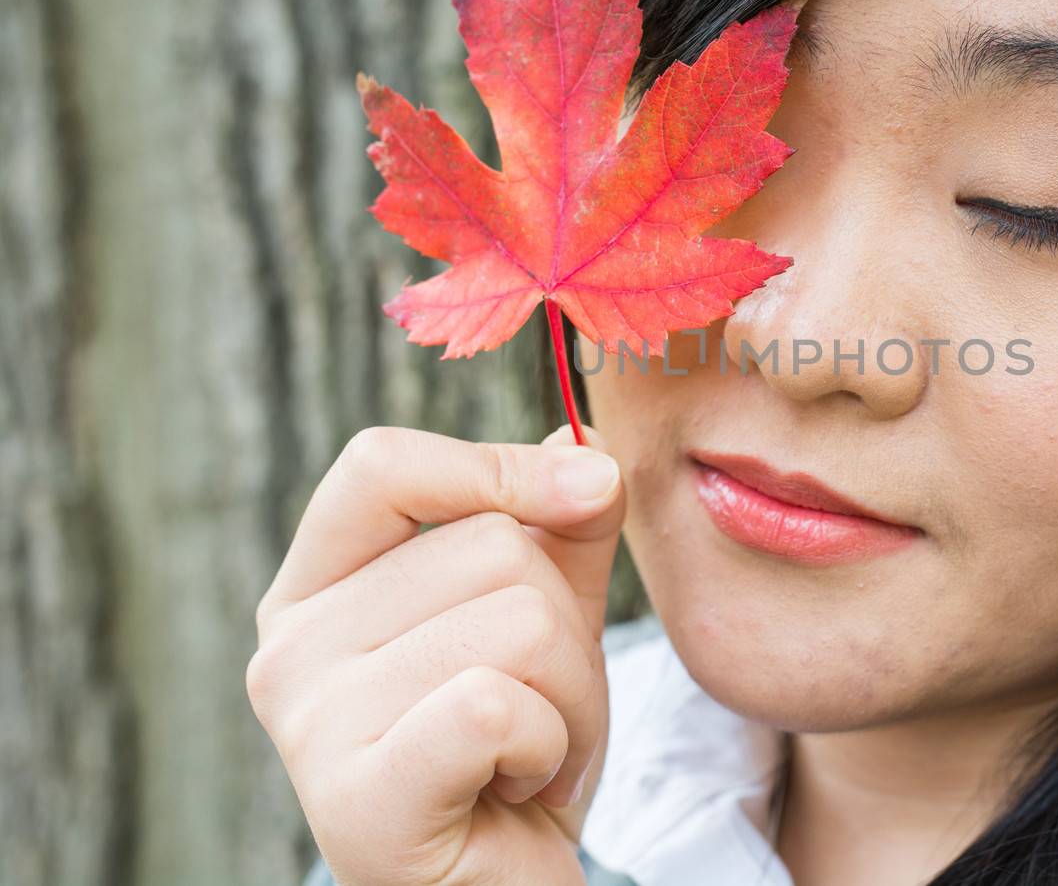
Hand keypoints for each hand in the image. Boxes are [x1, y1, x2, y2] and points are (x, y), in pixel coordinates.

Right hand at [246, 422, 624, 885]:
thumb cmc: (516, 752)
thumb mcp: (546, 616)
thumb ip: (557, 527)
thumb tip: (581, 442)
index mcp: (316, 588)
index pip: (381, 465)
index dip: (495, 466)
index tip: (586, 495)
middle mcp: (288, 648)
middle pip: (490, 546)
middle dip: (568, 629)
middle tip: (541, 708)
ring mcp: (309, 723)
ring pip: (519, 623)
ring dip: (573, 698)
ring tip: (532, 751)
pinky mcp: (354, 799)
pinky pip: (499, 706)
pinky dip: (548, 746)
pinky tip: (516, 786)